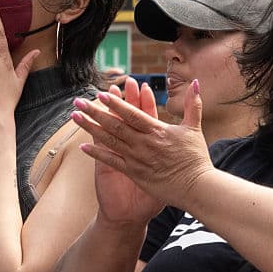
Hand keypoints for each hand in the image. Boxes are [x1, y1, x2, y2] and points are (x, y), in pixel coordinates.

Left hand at [72, 76, 213, 212]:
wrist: (196, 188)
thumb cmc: (196, 159)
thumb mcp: (194, 128)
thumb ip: (192, 104)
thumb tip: (197, 82)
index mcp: (157, 131)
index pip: (133, 114)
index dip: (117, 104)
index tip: (102, 94)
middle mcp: (144, 144)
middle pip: (115, 125)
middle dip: (96, 112)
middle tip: (78, 101)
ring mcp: (137, 159)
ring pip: (110, 141)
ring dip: (91, 128)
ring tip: (75, 117)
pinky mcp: (134, 174)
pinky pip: (112, 162)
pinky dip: (97, 154)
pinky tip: (83, 147)